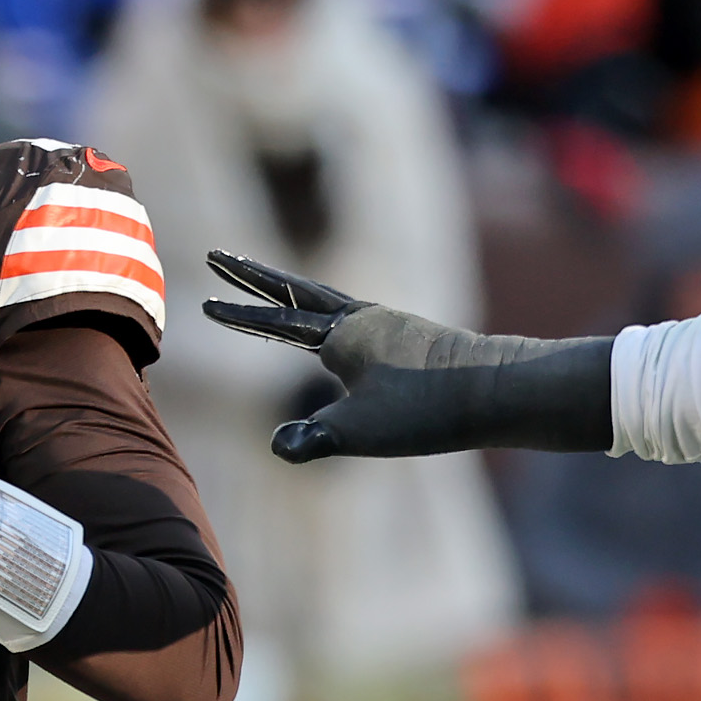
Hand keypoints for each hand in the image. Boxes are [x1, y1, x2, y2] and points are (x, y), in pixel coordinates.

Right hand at [201, 249, 612, 460]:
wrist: (498, 390)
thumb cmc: (427, 411)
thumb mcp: (361, 433)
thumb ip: (314, 438)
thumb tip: (277, 446)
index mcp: (342, 335)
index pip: (274, 322)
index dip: (237, 315)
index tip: (202, 304)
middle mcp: (362, 319)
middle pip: (294, 291)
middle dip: (253, 276)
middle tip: (219, 255)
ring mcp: (388, 324)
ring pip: (325, 300)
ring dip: (291, 291)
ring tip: (271, 286)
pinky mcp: (410, 338)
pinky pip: (354, 318)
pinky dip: (329, 314)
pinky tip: (338, 332)